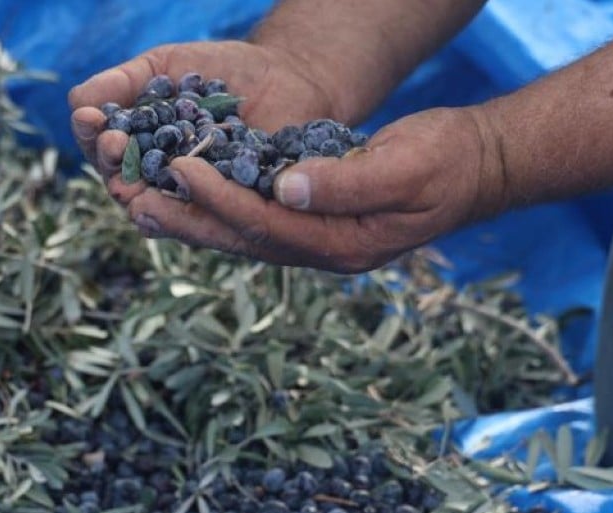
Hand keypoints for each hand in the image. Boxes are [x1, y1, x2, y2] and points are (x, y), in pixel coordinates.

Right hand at [67, 41, 339, 202]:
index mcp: (135, 148)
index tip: (92, 119)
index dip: (93, 136)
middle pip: (120, 184)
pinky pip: (202, 218)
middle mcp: (157, 181)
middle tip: (115, 143)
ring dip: (140, 196)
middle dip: (112, 164)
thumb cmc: (219, 70)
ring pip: (154, 211)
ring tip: (131, 181)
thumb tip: (77, 103)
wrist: (285, 76)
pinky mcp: (227, 211)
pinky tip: (180, 196)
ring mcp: (191, 199)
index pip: (102, 150)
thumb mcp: (164, 66)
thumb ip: (122, 82)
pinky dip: (188, 211)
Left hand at [122, 107, 509, 273]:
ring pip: (243, 236)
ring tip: (144, 205)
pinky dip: (219, 211)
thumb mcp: (406, 165)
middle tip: (136, 202)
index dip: (221, 199)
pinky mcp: (314, 224)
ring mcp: (318, 242)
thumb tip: (287, 188)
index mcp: (344, 244)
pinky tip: (186, 199)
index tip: (182, 170)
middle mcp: (323, 252)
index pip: (268, 225)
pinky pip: (256, 222)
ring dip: (194, 222)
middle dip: (190, 221)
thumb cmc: (447, 161)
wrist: (476, 168)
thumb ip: (348, 182)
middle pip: (243, 240)